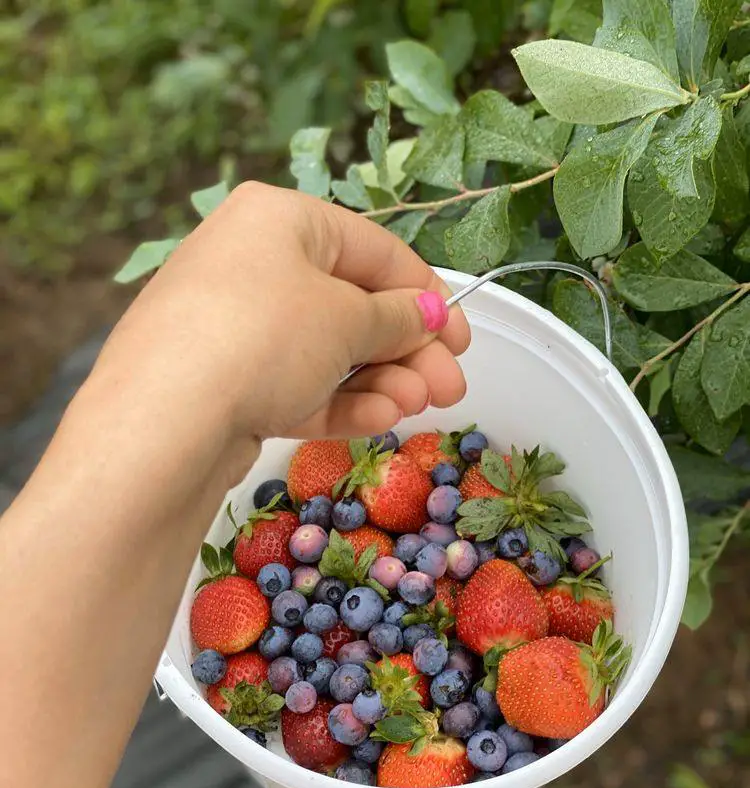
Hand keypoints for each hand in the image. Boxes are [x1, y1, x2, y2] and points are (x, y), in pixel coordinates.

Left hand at [93, 182, 469, 455]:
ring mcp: (236, 327)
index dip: (427, 295)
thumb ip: (398, 318)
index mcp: (280, 219)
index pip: (374, 250)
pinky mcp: (227, 384)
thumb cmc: (264, 336)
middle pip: (353, 306)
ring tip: (418, 408)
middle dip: (409, 351)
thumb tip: (430, 315)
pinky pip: (297, 385)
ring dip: (381, 381)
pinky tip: (382, 420)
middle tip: (451, 390)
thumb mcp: (347, 319)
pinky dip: (342, 401)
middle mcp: (253, 264)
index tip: (462, 339)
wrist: (163, 420)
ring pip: (328, 352)